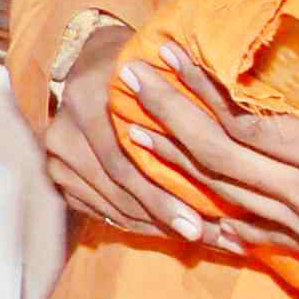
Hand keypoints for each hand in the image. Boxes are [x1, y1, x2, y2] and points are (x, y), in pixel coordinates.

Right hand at [35, 21, 190, 239]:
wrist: (100, 59)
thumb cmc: (149, 65)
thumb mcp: (170, 70)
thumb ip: (192, 101)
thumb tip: (241, 147)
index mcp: (91, 98)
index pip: (128, 161)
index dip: (168, 197)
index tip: (210, 224)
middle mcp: (65, 127)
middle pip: (120, 187)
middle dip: (168, 218)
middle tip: (211, 239)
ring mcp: (58, 153)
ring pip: (111, 205)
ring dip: (157, 227)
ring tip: (201, 239)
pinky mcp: (58, 173)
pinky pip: (101, 210)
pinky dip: (137, 223)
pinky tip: (168, 229)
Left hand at [119, 45, 298, 298]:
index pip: (252, 127)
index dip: (204, 92)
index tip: (173, 54)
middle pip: (220, 156)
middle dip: (170, 113)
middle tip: (129, 77)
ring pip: (226, 192)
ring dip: (176, 157)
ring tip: (135, 127)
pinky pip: (252, 230)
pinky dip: (212, 214)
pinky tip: (185, 210)